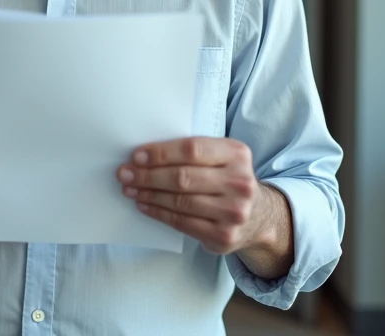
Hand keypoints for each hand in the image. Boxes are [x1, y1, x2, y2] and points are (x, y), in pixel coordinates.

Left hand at [118, 137, 267, 254]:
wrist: (259, 216)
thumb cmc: (228, 180)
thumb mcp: (222, 157)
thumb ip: (194, 152)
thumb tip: (146, 154)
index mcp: (237, 154)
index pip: (192, 149)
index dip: (161, 153)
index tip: (137, 156)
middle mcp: (239, 183)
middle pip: (183, 177)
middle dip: (148, 176)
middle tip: (125, 173)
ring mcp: (233, 212)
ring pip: (180, 202)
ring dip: (149, 195)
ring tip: (130, 189)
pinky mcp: (224, 236)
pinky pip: (182, 223)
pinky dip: (158, 213)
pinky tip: (144, 205)